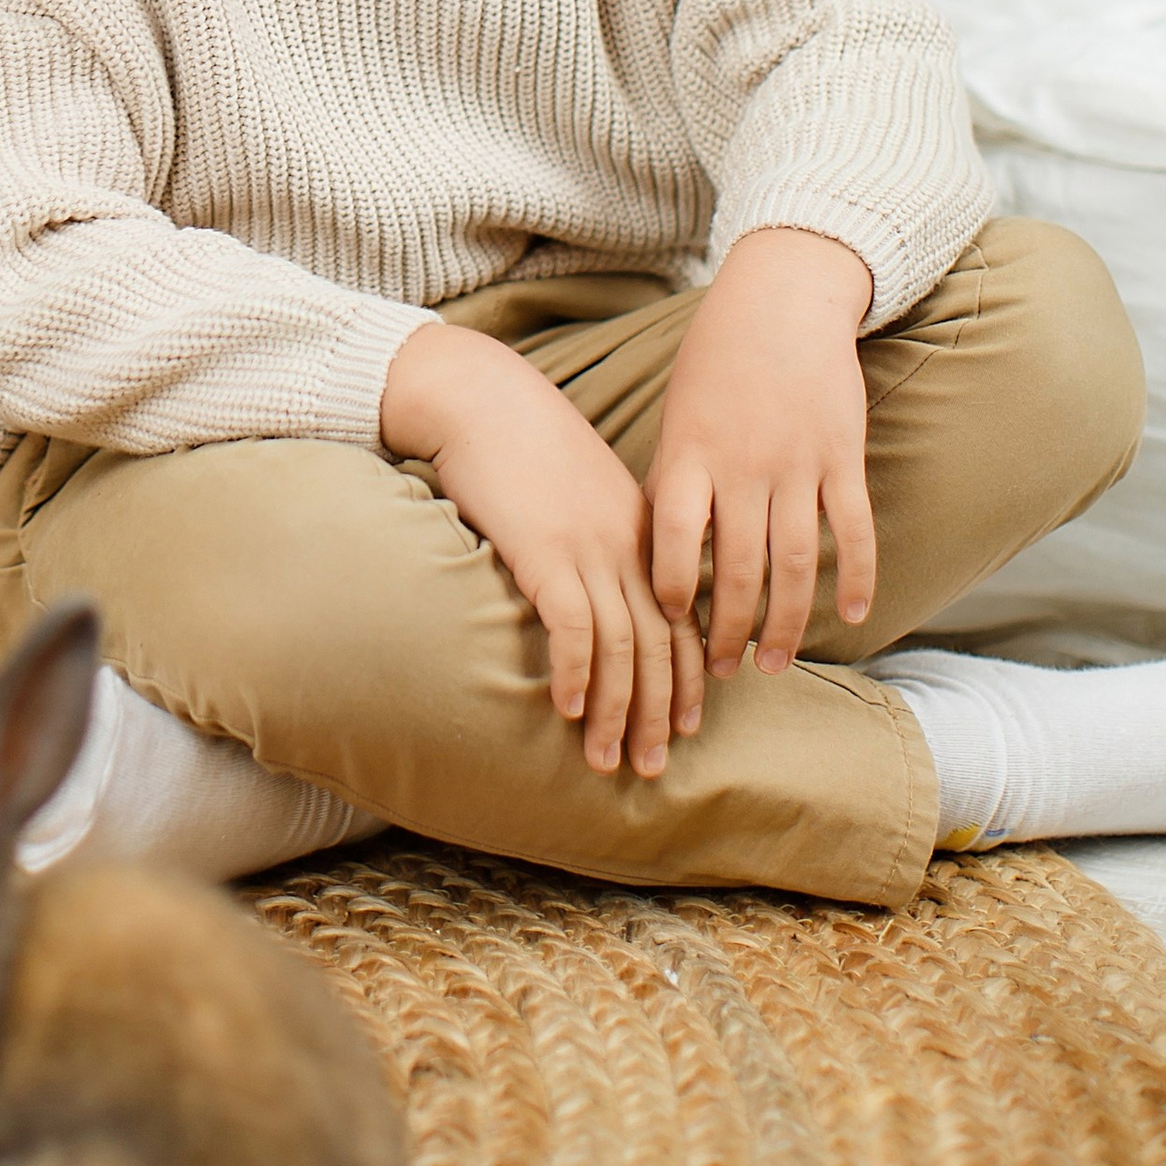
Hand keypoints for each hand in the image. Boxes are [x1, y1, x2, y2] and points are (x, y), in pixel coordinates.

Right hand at [381, 317, 702, 778]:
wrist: (478, 397)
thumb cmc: (518, 442)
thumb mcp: (577, 490)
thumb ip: (598, 536)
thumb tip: (593, 589)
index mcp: (642, 531)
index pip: (682, 619)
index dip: (688, 677)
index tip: (685, 725)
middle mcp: (627, 544)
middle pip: (660, 644)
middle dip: (658, 712)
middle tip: (652, 768)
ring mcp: (589, 546)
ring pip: (622, 647)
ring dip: (615, 711)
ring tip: (604, 760)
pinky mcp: (545, 549)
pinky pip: (571, 626)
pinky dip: (572, 672)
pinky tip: (563, 709)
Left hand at [647, 230, 875, 678]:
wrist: (781, 297)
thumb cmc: (717, 359)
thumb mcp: (679, 414)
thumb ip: (673, 480)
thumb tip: (653, 553)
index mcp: (690, 452)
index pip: (670, 537)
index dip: (669, 587)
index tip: (670, 623)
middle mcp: (742, 463)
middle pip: (735, 566)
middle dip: (728, 628)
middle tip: (723, 672)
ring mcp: (797, 461)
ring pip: (794, 560)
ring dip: (786, 621)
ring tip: (774, 663)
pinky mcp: (843, 455)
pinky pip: (853, 528)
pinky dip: (855, 576)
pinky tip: (851, 615)